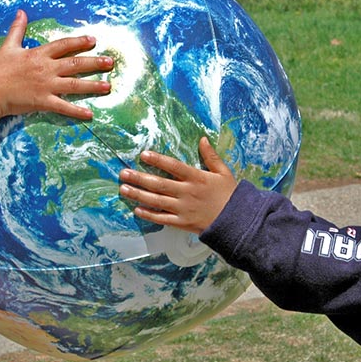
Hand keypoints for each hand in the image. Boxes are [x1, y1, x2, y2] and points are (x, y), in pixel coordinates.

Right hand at [0, 9, 113, 119]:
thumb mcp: (8, 46)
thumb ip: (17, 29)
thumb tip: (21, 12)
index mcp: (39, 54)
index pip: (64, 45)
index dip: (80, 41)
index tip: (94, 40)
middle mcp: (46, 68)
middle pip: (75, 63)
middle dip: (95, 62)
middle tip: (110, 63)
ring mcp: (46, 85)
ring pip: (75, 84)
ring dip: (93, 85)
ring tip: (108, 86)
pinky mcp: (43, 101)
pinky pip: (64, 106)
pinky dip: (77, 111)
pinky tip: (90, 114)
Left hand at [119, 137, 237, 234]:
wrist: (237, 221)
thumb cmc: (230, 195)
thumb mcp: (223, 172)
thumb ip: (211, 156)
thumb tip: (203, 139)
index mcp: (197, 178)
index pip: (174, 166)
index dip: (158, 160)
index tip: (143, 154)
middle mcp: (187, 192)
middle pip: (159, 184)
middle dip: (139, 178)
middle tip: (123, 173)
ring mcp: (183, 209)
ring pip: (156, 201)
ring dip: (138, 194)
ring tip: (123, 189)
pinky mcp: (182, 223)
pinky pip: (162, 218)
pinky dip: (149, 214)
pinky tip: (137, 209)